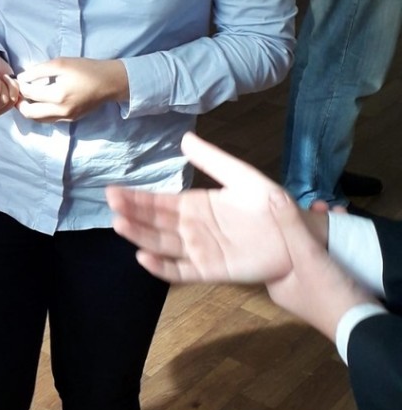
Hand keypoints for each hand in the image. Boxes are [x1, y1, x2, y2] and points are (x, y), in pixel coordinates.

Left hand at [15, 57, 128, 122]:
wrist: (109, 82)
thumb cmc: (86, 69)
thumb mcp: (61, 63)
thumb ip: (39, 70)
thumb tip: (22, 78)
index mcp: (58, 95)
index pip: (30, 93)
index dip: (20, 85)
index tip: (16, 79)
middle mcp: (61, 111)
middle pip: (29, 113)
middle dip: (20, 102)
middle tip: (18, 92)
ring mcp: (66, 118)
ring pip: (38, 119)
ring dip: (28, 109)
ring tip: (26, 96)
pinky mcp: (70, 120)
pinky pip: (48, 119)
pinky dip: (40, 112)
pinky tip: (39, 101)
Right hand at [106, 131, 328, 283]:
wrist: (296, 239)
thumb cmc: (271, 208)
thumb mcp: (242, 177)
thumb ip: (214, 161)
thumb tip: (185, 139)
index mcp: (194, 205)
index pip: (158, 201)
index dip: (136, 197)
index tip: (112, 191)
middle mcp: (189, 228)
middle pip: (154, 221)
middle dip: (132, 213)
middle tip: (111, 204)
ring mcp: (197, 250)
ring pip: (161, 243)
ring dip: (140, 235)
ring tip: (120, 225)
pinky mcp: (209, 270)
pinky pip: (180, 270)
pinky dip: (162, 267)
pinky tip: (144, 258)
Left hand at [266, 189, 378, 341]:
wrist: (364, 325)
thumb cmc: (328, 293)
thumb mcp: (307, 256)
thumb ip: (291, 226)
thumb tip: (272, 194)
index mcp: (276, 283)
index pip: (269, 248)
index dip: (277, 226)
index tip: (288, 205)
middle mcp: (291, 286)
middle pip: (293, 246)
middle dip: (305, 223)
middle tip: (317, 205)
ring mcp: (313, 287)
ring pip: (313, 249)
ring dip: (322, 229)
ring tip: (332, 209)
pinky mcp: (334, 286)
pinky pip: (330, 256)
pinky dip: (335, 240)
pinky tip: (344, 223)